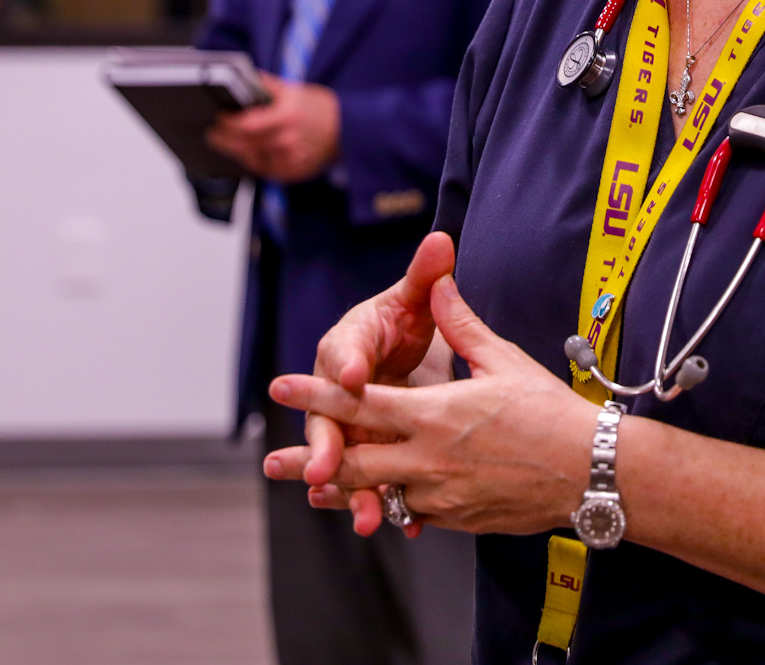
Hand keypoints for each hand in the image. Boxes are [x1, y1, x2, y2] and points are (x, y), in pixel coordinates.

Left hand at [206, 75, 339, 181]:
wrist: (348, 130)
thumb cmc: (319, 108)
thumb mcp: (294, 89)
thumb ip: (265, 84)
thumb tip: (242, 76)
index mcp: (287, 116)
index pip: (245, 125)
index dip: (227, 123)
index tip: (218, 116)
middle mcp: (288, 141)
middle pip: (243, 145)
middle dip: (223, 139)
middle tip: (212, 132)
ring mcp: (290, 160)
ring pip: (250, 159)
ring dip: (235, 150)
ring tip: (225, 141)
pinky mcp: (292, 173)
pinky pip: (264, 170)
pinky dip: (252, 160)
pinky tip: (246, 152)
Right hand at [263, 232, 459, 532]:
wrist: (403, 351)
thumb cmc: (403, 321)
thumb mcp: (414, 299)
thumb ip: (425, 275)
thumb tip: (440, 240)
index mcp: (349, 345)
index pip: (343, 352)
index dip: (348, 364)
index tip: (354, 375)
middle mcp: (341, 389)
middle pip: (328, 419)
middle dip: (326, 446)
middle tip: (324, 468)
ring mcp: (351, 425)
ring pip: (346, 460)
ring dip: (352, 490)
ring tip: (363, 516)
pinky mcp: (369, 450)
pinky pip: (370, 479)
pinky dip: (380, 502)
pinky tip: (393, 524)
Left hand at [266, 267, 599, 539]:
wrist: (590, 471)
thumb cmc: (550, 412)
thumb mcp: (503, 360)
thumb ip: (461, 324)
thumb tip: (441, 281)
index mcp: (435, 413)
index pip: (362, 402)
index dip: (318, 393)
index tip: (282, 384)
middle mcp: (429, 458)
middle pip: (354, 460)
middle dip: (310, 459)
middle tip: (270, 461)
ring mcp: (441, 494)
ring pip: (377, 493)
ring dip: (339, 492)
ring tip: (307, 491)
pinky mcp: (457, 519)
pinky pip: (410, 512)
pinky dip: (386, 507)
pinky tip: (370, 508)